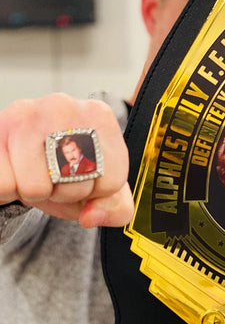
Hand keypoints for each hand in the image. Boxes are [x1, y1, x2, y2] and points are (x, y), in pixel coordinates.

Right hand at [0, 93, 133, 227]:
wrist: (24, 151)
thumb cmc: (66, 167)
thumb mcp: (101, 187)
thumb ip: (115, 208)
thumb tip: (91, 216)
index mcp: (99, 116)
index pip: (111, 180)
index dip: (97, 193)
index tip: (86, 177)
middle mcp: (63, 107)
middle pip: (75, 184)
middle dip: (65, 193)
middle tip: (56, 175)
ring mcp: (25, 114)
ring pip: (36, 187)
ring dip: (35, 192)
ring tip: (35, 172)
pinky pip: (4, 185)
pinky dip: (8, 189)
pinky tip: (15, 170)